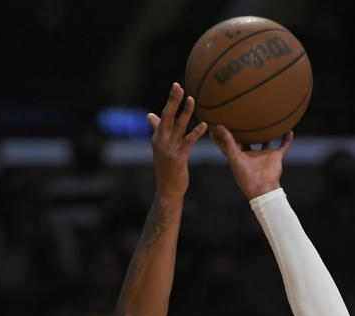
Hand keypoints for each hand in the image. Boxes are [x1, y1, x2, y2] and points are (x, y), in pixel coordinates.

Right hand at [148, 83, 206, 198]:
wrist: (167, 191)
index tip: (176, 86)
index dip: (170, 100)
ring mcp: (168, 149)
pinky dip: (196, 133)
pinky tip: (204, 125)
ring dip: (185, 112)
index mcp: (157, 137)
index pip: (164, 115)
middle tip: (178, 85)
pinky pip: (188, 142)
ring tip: (192, 99)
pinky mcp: (178, 158)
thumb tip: (150, 115)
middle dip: (173, 100)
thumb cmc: (167, 169)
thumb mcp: (160, 148)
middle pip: (167, 116)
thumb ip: (157, 129)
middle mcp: (161, 141)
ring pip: (178, 126)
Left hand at [209, 125, 292, 199]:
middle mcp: (252, 155)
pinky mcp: (275, 157)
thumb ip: (227, 141)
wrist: (262, 187)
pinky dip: (287, 140)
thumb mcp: (233, 155)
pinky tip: (289, 131)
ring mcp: (264, 156)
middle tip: (242, 116)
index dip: (222, 135)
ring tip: (268, 121)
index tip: (216, 124)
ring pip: (266, 141)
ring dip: (268, 134)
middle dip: (246, 131)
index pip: (229, 143)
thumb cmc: (245, 175)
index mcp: (240, 156)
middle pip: (248, 140)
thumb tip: (218, 126)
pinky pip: (283, 146)